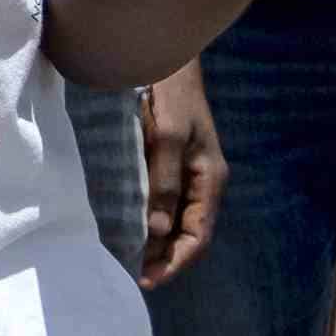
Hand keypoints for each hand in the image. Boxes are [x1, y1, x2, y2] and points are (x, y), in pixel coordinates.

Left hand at [137, 60, 223, 286]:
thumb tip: (156, 229)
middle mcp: (201, 181)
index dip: (175, 260)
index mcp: (209, 180)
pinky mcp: (167, 159)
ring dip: (154, 240)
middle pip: (186, 231)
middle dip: (164, 256)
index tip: (148, 279)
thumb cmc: (172, 94)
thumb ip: (164, 181)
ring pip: (173, 217)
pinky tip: (126, 223)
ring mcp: (185, 170)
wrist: (164, 56)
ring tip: (128, 257)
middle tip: (133, 275)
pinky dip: (147, 216)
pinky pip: (160, 198)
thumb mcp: (170, 136)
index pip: (197, 235)